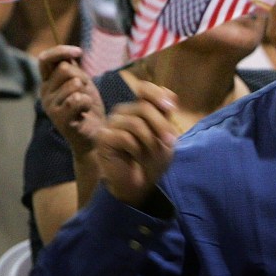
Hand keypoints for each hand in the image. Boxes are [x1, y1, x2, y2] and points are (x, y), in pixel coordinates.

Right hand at [38, 45, 104, 154]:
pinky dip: (87, 103)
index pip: (45, 59)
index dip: (61, 51)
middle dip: (82, 76)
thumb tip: (70, 52)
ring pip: (74, 84)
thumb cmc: (88, 107)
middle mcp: (45, 93)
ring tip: (84, 105)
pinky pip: (78, 99)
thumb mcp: (81, 82)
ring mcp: (50, 107)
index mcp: (48, 82)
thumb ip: (73, 68)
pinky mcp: (59, 119)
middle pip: (65, 69)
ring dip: (86, 92)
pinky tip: (85, 112)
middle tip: (85, 92)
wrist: (95, 134)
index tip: (79, 52)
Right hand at [95, 80, 177, 207]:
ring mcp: (110, 124)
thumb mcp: (166, 136)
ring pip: (135, 123)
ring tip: (152, 153)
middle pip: (144, 108)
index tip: (172, 108)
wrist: (140, 186)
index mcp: (137, 109)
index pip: (144, 89)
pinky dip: (137, 149)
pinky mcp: (103, 138)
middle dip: (161, 126)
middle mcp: (122, 113)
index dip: (157, 94)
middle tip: (170, 142)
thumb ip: (165, 115)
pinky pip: (124, 137)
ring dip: (150, 141)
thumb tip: (170, 94)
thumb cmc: (153, 161)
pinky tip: (135, 157)